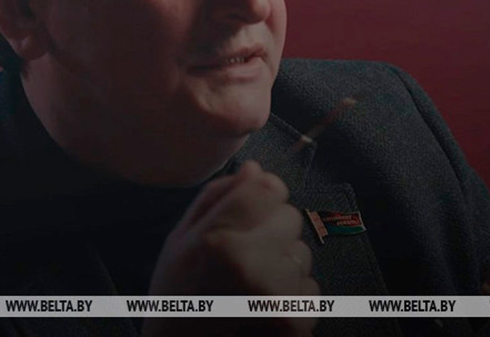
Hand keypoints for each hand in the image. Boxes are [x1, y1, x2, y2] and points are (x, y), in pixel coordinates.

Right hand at [143, 161, 318, 335]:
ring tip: (251, 289)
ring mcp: (275, 296)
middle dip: (272, 233)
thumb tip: (254, 169)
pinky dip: (293, 299)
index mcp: (216, 239)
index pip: (269, 187)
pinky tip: (264, 311)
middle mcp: (249, 264)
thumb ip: (217, 198)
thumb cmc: (178, 298)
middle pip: (291, 217)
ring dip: (283, 267)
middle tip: (242, 260)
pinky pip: (311, 290)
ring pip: (302, 254)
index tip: (250, 213)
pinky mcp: (294, 321)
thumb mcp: (180, 241)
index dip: (262, 196)